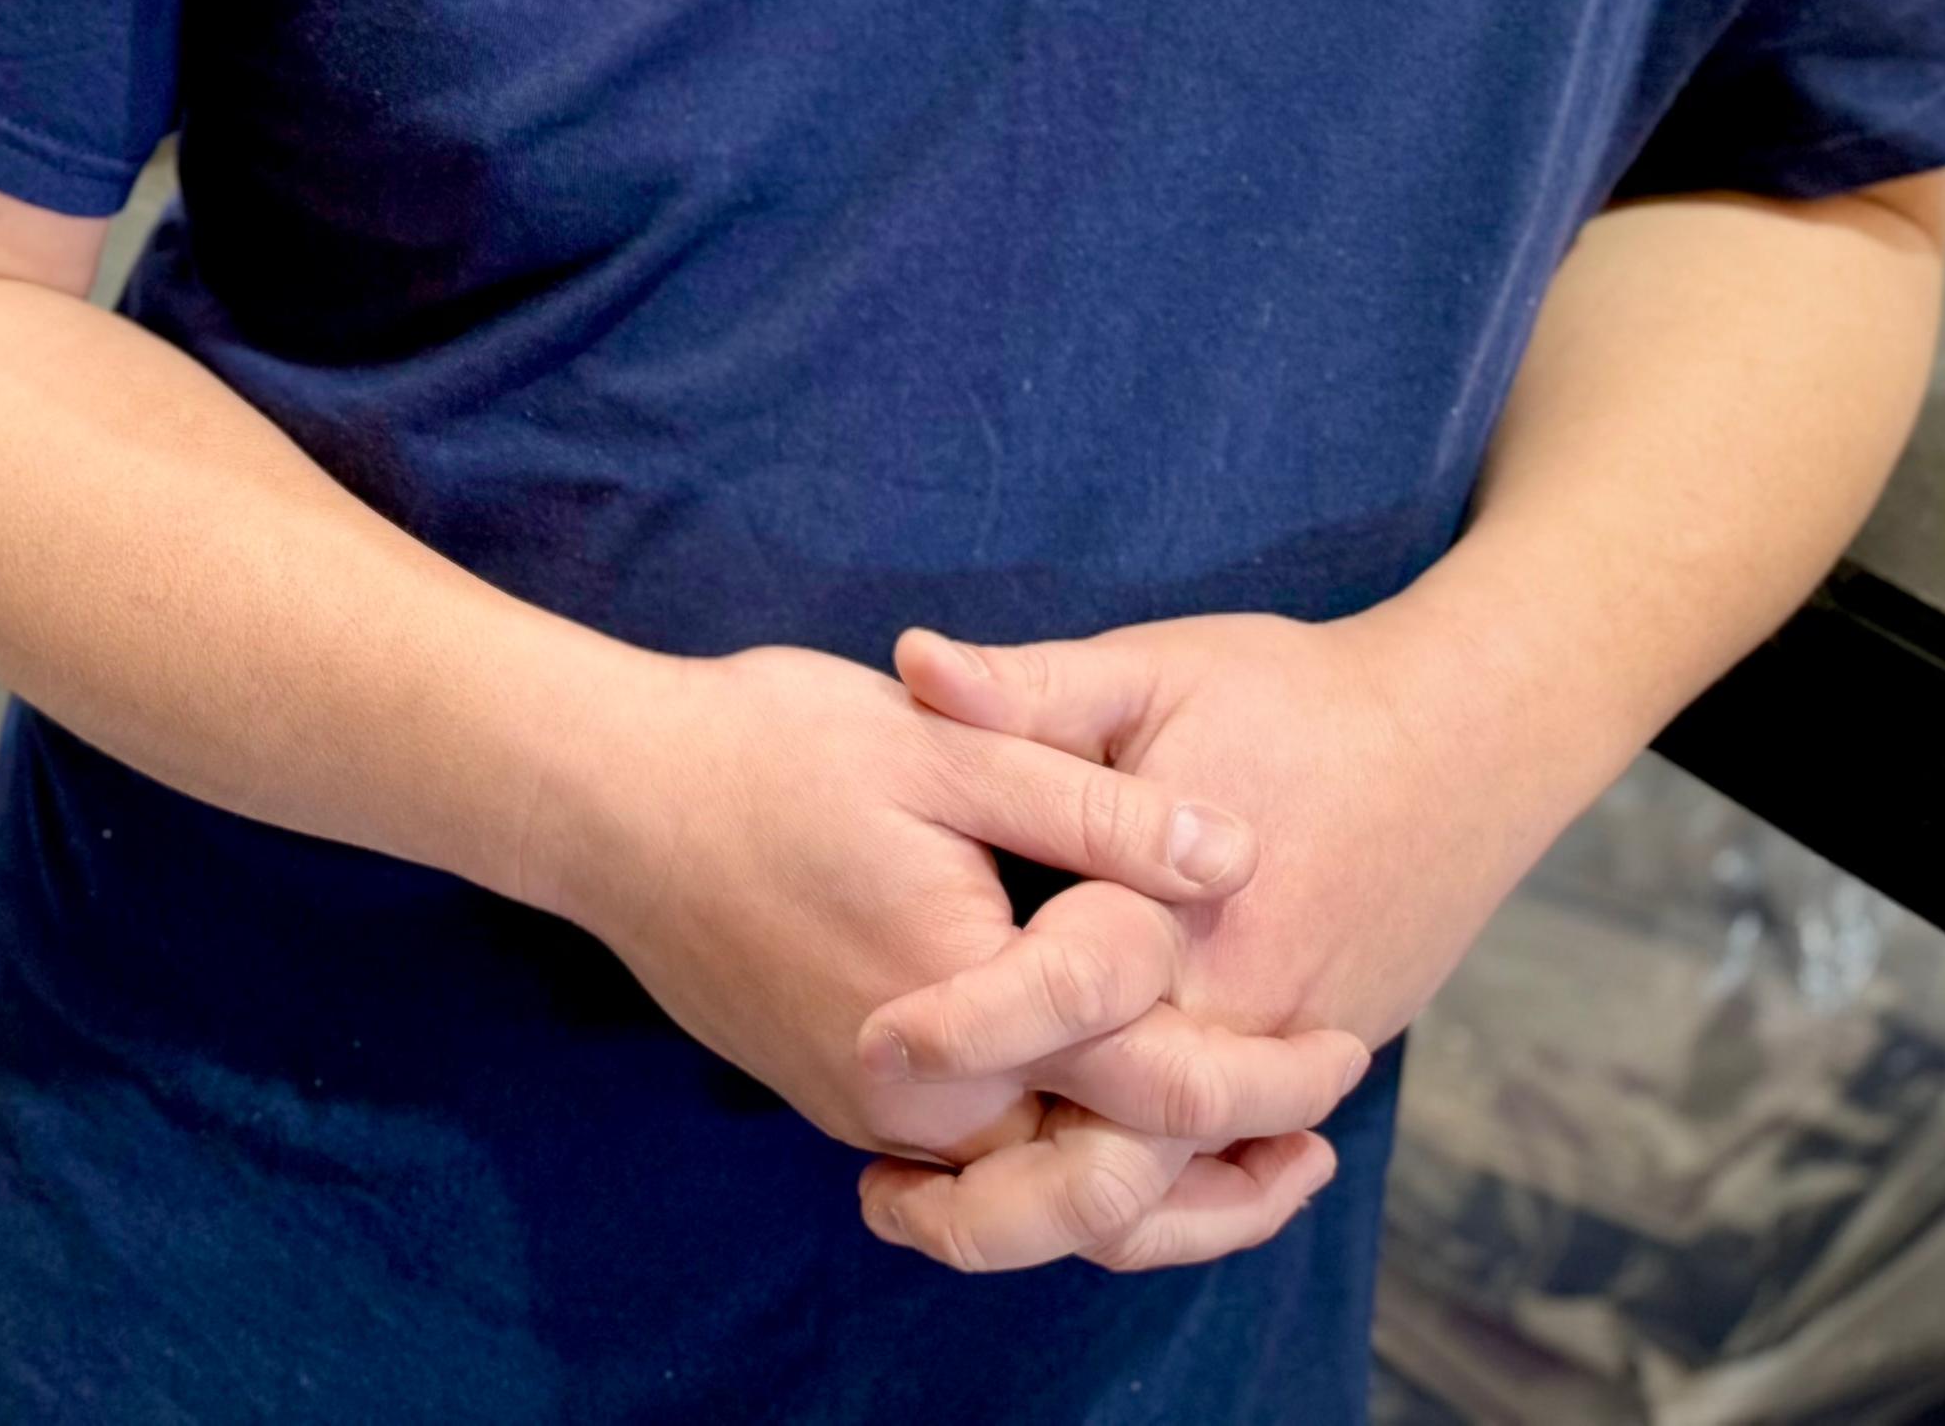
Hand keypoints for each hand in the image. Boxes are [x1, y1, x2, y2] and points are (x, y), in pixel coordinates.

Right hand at [531, 644, 1358, 1266]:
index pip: (1152, 1090)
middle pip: (1106, 1186)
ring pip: (1038, 1195)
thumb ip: (1093, 809)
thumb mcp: (944, 751)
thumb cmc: (764, 750)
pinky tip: (1108, 1109)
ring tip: (1251, 1149)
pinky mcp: (840, 1099)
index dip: (1265, 1078)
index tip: (1346, 1049)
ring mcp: (870, 1115)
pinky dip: (1060, 1159)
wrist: (598, 797)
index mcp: (963, 1015)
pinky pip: (977, 1167)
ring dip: (1149, 1182)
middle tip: (1319, 1131)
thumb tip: (1233, 849)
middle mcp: (917, 1100)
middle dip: (1225, 1176)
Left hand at [852, 610, 1595, 1269]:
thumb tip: (911, 659)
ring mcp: (1278, 1057)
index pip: (1057, 1001)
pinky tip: (1050, 1186)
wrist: (1462, 741)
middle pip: (1107, 1156)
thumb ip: (1030, 686)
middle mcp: (1232, 1010)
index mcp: (1178, 911)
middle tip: (877, 1194)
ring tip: (931, 1211)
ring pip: (1162, 1194)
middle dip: (985, 1196)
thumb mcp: (1153, 671)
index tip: (869, 1046)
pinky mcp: (1305, 1069)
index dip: (958, 1031)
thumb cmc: (1291, 696)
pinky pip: (1216, 1177)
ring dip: (1049, 1220)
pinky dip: (1140, 1209)